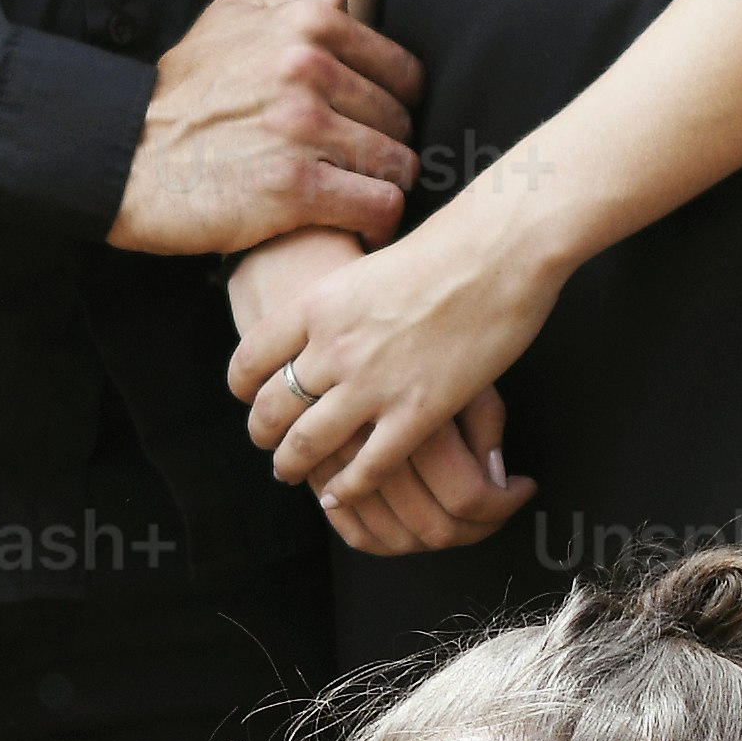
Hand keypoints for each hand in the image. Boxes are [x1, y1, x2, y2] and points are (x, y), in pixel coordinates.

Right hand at [114, 0, 421, 259]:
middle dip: (384, 147)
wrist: (123, 158)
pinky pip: (380, 204)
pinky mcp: (295, 188)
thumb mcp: (227, 19)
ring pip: (399, 162)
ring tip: (355, 197)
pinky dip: (376, 221)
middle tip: (356, 169)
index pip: (401, 70)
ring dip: (381, 186)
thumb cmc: (179, 94)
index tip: (369, 128)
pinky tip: (358, 226)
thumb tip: (343, 3)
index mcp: (306, 20)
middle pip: (400, 118)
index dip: (390, 105)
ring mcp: (304, 128)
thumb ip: (292, 2)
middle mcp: (309, 66)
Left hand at [243, 219, 550, 549]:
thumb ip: (343, 304)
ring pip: (308, 444)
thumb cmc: (447, 246)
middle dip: (262, 434)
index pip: (250, 359)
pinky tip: (339, 494)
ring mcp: (372, 384)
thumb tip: (333, 323)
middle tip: (266, 443)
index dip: (243, 386)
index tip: (248, 397)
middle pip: (272, 408)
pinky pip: (368, 466)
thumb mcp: (368, 266)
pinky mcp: (417, 413)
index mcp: (317, 306)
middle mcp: (333, 348)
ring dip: (292, 465)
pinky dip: (348, 487)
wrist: (498, 251)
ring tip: (290, 473)